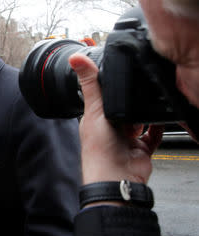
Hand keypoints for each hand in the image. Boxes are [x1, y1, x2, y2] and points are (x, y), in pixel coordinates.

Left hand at [68, 53, 163, 184]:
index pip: (101, 97)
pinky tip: (160, 117)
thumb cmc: (99, 148)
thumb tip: (76, 59)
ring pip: (139, 119)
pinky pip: (154, 134)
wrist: (117, 176)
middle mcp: (110, 127)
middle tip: (131, 97)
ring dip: (142, 114)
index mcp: (94, 118)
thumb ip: (90, 84)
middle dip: (128, 102)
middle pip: (122, 107)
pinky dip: (158, 127)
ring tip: (142, 108)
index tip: (117, 75)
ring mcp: (127, 138)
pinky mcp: (142, 147)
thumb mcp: (94, 109)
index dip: (108, 88)